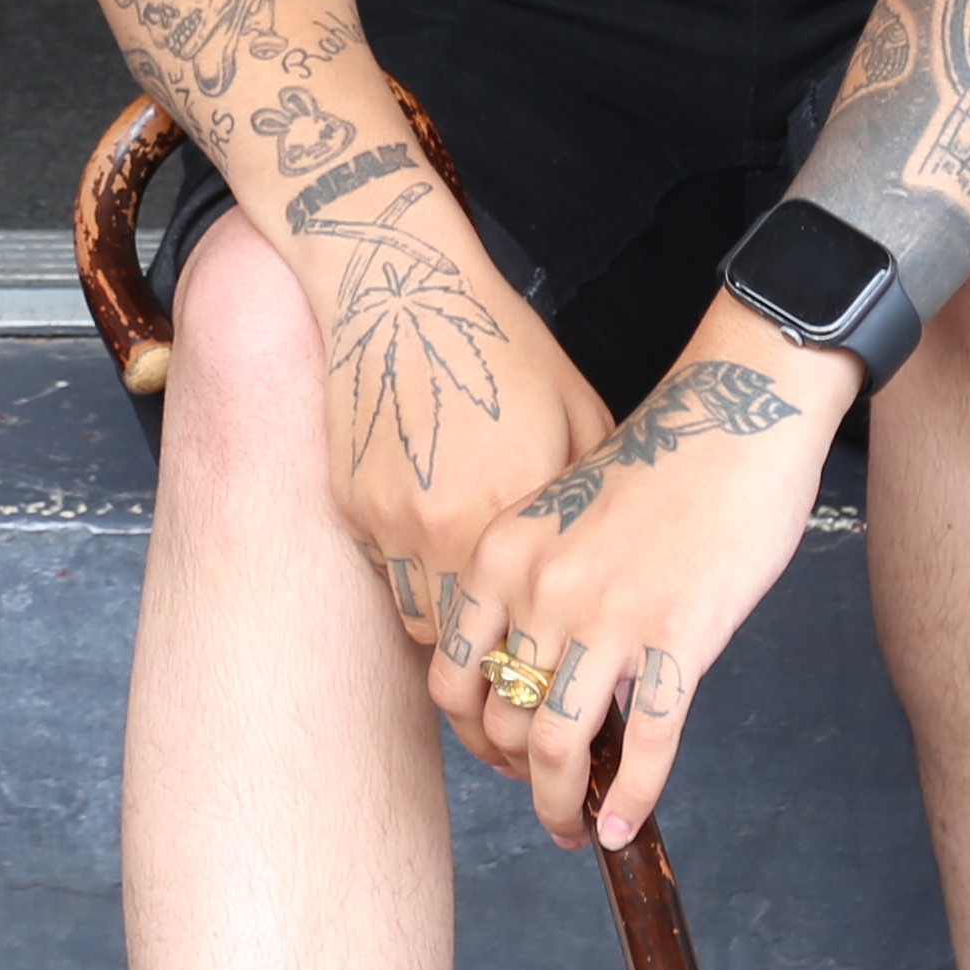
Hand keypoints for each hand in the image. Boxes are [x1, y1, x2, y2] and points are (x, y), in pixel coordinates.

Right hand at [287, 161, 610, 661]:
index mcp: (516, 510)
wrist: (400, 291)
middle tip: (516, 675)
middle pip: (472, 644)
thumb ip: (590, 498)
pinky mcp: (353, 506)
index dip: (547, 663)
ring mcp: (392, 521)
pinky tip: (436, 550)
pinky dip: (411, 576)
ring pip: (421, 620)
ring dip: (450, 627)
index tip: (561, 677)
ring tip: (479, 621)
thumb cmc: (499, 345)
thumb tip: (616, 563)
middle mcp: (449, 529)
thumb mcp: (577, 413)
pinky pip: (385, 571)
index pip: (532, 630)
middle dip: (495, 666)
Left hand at [435, 321, 842, 850]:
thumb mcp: (562, 515)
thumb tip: (532, 675)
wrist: (737, 419)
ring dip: (562, 804)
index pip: (452, 675)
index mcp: (502, 554)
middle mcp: (541, 588)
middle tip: (545, 805)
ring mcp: (608, 615)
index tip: (497, 761)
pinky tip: (627, 824)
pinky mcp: (678, 634)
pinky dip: (633, 799)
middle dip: (518, 781)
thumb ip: (536, 586)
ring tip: (576, 829)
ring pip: (557, 745)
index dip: (471, 735)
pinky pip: (648, 743)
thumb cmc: (658, 465)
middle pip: (500, 722)